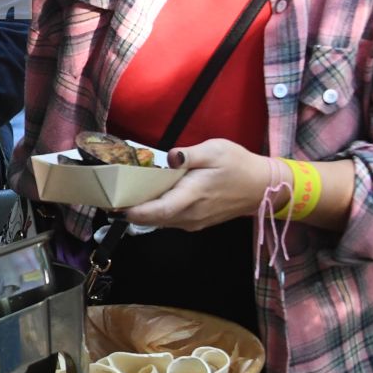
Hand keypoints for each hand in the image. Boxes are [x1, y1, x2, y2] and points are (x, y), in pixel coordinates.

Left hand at [122, 139, 271, 231]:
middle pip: (155, 219)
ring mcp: (194, 221)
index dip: (136, 211)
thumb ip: (190, 154)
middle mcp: (191, 214)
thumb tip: (171, 156)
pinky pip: (170, 220)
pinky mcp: (196, 222)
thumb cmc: (238, 165)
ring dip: (141, 213)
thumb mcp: (216, 150)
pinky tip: (147, 198)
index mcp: (194, 195)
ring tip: (122, 197)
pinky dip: (155, 212)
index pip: (161, 210)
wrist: (263, 187)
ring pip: (161, 222)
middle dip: (130, 211)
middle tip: (109, 198)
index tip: (116, 206)